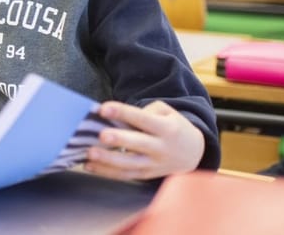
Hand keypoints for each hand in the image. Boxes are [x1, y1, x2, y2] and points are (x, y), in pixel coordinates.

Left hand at [85, 100, 203, 180]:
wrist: (193, 153)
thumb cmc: (173, 127)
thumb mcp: (167, 113)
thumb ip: (145, 111)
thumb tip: (120, 116)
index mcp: (166, 128)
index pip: (143, 119)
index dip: (123, 113)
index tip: (103, 108)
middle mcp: (161, 148)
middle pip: (139, 144)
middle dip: (119, 140)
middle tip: (101, 135)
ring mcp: (154, 164)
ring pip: (130, 164)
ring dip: (108, 160)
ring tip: (90, 154)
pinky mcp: (146, 175)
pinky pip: (125, 175)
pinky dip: (107, 172)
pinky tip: (90, 166)